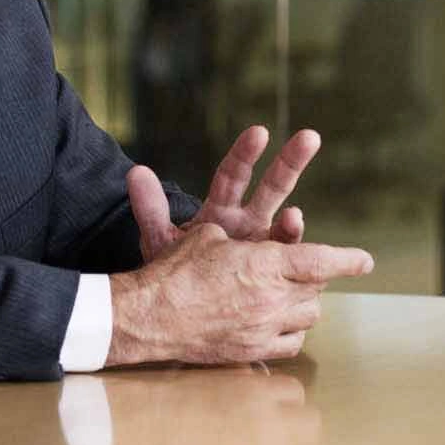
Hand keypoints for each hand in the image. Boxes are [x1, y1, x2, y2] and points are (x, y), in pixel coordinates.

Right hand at [105, 223, 373, 366]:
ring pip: (308, 318)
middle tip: (308, 271)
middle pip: (316, 290)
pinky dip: (291, 333)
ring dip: (305, 304)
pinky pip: (289, 345)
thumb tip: (244, 240)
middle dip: (316, 279)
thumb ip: (237, 237)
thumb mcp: (208, 236)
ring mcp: (264, 329)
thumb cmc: (174, 270)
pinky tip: (280, 324)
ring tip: (292, 295)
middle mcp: (272, 298)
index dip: (347, 259)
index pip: (320, 261)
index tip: (366, 261)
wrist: (149, 316)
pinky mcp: (252, 352)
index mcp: (265, 263)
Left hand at [129, 125, 317, 261]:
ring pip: (287, 226)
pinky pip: (287, 265)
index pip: (233, 175)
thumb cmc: (173, 273)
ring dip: (293, 222)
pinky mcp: (272, 274)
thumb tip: (135, 172)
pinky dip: (292, 260)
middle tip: (309, 138)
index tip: (258, 133)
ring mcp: (263, 249)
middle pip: (271, 187)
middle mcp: (246, 223)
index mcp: (220, 210)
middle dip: (290, 162)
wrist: (183, 311)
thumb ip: (150, 209)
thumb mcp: (159, 241)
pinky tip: (299, 261)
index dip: (245, 154)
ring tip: (294, 217)